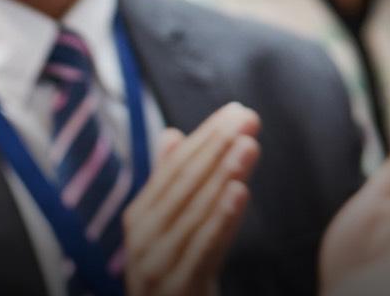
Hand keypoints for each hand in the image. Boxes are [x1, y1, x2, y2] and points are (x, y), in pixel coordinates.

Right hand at [123, 104, 261, 295]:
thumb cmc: (172, 276)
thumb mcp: (169, 229)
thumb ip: (169, 185)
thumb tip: (171, 134)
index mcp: (141, 217)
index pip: (174, 169)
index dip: (205, 138)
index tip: (236, 111)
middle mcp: (143, 236)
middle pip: (183, 184)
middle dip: (216, 148)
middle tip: (247, 117)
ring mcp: (156, 263)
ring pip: (195, 212)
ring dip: (223, 175)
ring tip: (248, 145)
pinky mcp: (178, 287)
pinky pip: (203, 248)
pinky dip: (221, 219)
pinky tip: (239, 191)